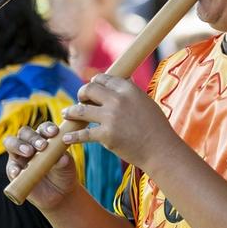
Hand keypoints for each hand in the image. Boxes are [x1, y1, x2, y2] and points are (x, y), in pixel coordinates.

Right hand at [3, 122, 80, 210]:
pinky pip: (10, 167)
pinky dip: (13, 169)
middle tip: (42, 146)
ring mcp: (19, 156)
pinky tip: (18, 172)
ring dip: (18, 145)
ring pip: (11, 143)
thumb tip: (62, 158)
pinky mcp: (13, 171)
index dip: (47, 128)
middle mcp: (29, 143)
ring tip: (29, 153)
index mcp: (44, 137)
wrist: (59, 193)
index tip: (54, 133)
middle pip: (25, 132)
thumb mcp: (66, 166)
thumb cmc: (64, 173)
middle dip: (32, 137)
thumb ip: (63, 160)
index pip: (43, 128)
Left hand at [62, 73, 177, 169]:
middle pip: (89, 89)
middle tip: (80, 100)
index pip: (103, 78)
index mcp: (128, 89)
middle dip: (82, 94)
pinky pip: (83, 134)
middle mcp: (118, 100)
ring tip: (66, 114)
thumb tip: (125, 78)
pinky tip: (66, 137)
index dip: (95, 82)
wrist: (160, 150)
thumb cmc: (156, 127)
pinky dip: (72, 136)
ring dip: (71, 111)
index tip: (91, 89)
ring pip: (81, 110)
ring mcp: (110, 118)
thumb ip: (132, 91)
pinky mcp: (106, 135)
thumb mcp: (146, 102)